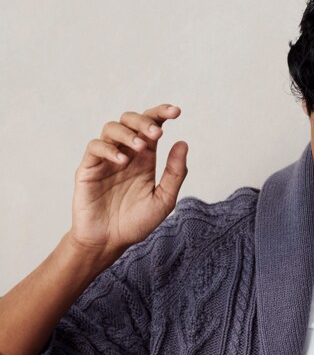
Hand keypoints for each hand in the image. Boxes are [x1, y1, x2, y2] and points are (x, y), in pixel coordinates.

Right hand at [69, 104, 187, 257]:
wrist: (110, 242)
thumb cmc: (136, 223)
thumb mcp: (163, 200)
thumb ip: (174, 174)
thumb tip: (183, 143)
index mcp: (145, 159)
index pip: (152, 127)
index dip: (161, 114)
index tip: (176, 112)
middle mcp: (126, 154)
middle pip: (130, 120)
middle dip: (144, 121)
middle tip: (156, 134)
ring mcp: (106, 159)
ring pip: (111, 128)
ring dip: (128, 133)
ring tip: (141, 147)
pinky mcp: (89, 167)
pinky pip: (95, 147)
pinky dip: (109, 149)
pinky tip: (122, 160)